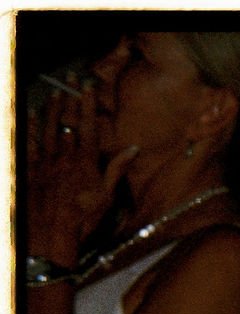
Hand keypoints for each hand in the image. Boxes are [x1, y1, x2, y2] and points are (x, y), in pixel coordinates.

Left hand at [26, 85, 134, 265]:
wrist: (50, 233)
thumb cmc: (82, 219)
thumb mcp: (107, 198)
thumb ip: (116, 170)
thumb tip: (133, 149)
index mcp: (85, 163)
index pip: (89, 127)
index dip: (88, 105)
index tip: (88, 87)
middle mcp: (64, 157)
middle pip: (68, 123)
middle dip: (70, 99)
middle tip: (71, 78)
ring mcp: (45, 161)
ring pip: (48, 129)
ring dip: (52, 109)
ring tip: (55, 92)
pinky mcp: (30, 170)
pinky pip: (29, 144)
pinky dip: (29, 128)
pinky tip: (31, 116)